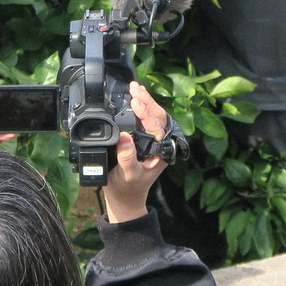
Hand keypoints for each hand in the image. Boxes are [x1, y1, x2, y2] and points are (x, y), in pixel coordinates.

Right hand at [104, 82, 171, 221]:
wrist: (124, 198)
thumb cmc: (128, 188)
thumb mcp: (127, 175)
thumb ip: (127, 158)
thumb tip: (124, 138)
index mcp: (161, 151)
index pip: (156, 126)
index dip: (146, 113)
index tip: (135, 102)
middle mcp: (159, 143)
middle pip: (157, 116)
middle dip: (146, 100)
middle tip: (134, 88)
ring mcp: (152, 141)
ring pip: (152, 116)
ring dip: (143, 101)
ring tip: (133, 87)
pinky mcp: (143, 139)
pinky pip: (143, 120)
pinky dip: (138, 108)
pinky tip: (132, 98)